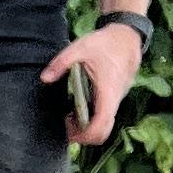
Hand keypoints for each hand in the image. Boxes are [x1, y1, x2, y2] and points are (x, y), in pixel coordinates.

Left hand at [45, 20, 143, 146]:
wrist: (127, 36)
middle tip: (66, 126)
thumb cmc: (106, 42)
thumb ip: (61, 62)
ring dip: (87, 126)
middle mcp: (115, 99)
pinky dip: (92, 117)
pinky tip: (79, 106)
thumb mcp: (80, 48)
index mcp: (108, 91)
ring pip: (104, 124)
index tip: (69, 133)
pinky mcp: (115, 97)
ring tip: (69, 115)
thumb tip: (45, 78)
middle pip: (103, 131)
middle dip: (84, 135)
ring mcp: (117, 99)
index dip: (86, 136)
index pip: (101, 125)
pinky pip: (105, 115)